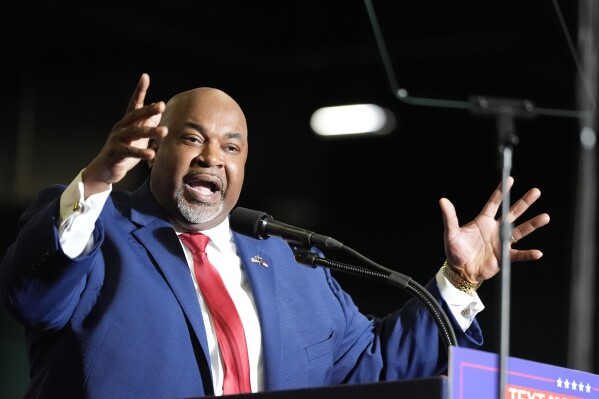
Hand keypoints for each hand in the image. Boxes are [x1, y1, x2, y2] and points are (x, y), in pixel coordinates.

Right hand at [82, 73, 166, 196]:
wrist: (105, 170)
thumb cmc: (125, 152)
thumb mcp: (138, 139)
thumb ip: (147, 126)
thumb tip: (159, 114)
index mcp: (127, 123)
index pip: (134, 103)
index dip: (139, 90)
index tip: (145, 77)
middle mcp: (121, 128)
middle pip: (135, 116)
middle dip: (148, 110)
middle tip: (161, 106)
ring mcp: (117, 139)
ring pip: (134, 133)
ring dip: (150, 132)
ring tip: (164, 131)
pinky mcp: (115, 153)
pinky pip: (129, 152)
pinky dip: (141, 153)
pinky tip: (152, 155)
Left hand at [439, 176, 549, 283]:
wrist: (460, 270)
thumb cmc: (455, 251)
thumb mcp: (451, 233)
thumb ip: (449, 217)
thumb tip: (443, 201)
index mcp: (483, 221)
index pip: (494, 203)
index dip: (502, 192)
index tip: (510, 179)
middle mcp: (495, 229)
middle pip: (512, 213)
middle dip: (524, 203)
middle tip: (536, 192)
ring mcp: (501, 242)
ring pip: (520, 231)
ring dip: (532, 224)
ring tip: (545, 217)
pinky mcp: (504, 257)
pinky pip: (518, 255)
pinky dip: (528, 254)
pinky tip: (537, 253)